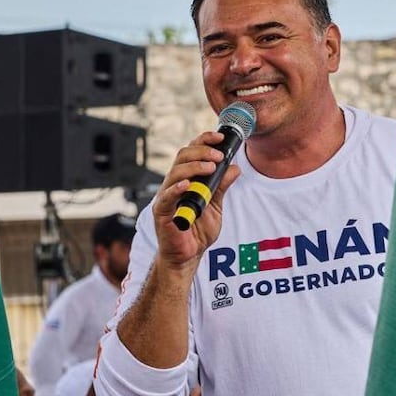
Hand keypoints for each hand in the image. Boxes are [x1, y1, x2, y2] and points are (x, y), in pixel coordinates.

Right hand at [152, 131, 241, 271]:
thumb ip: (222, 186)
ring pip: (175, 172)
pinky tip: (189, 184)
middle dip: (201, 151)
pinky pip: (166, 197)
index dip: (203, 141)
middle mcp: (174, 184)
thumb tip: (235, 167)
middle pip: (182, 157)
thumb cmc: (197, 232)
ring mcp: (166, 197)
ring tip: (211, 167)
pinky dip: (177, 188)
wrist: (188, 257)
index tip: (220, 138)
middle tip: (218, 155)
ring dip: (195, 166)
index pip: (191, 153)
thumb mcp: (216, 206)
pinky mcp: (161, 212)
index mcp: (185, 180)